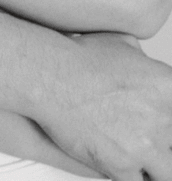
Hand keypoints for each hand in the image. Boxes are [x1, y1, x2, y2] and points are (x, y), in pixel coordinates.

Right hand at [35, 32, 171, 179]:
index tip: (160, 120)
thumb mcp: (120, 42)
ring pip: (167, 171)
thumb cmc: (77, 58)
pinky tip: (122, 167)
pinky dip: (132, 176)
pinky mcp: (122, 164)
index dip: (166, 119)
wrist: (49, 76)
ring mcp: (146, 144)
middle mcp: (163, 118)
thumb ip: (139, 58)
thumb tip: (139, 60)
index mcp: (169, 87)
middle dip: (160, 138)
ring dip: (156, 165)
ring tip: (140, 157)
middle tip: (143, 135)